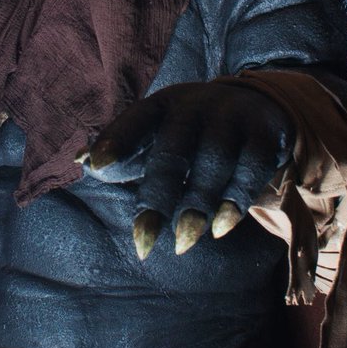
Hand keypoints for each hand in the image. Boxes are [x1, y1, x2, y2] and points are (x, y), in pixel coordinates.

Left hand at [82, 80, 293, 258]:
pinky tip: (220, 228)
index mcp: (161, 106)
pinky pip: (252, 168)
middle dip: (159, 195)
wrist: (258, 108)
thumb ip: (121, 152)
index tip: (96, 166)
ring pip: (214, 161)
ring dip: (198, 204)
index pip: (135, 120)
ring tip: (183, 242)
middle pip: (173, 150)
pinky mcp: (264, 134)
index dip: (115, 141)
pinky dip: (236, 200)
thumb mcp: (156, 134)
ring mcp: (232, 117)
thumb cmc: (191, 133)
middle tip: (145, 238)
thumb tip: (82, 162)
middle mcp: (195, 106)